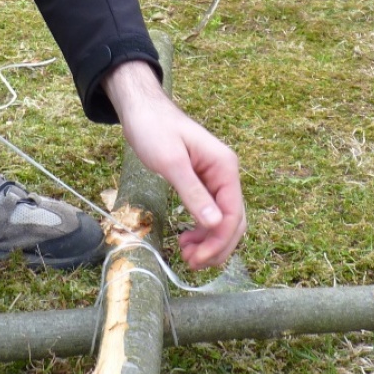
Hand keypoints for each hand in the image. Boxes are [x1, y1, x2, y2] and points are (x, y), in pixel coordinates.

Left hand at [102, 60, 245, 270]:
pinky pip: (209, 212)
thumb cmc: (154, 129)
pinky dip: (202, 230)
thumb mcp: (171, 162)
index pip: (233, 213)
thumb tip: (215, 224)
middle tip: (192, 264)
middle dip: (216, 246)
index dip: (219, 240)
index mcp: (224, 167)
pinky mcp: (201, 181)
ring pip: (223, 219)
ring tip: (188, 256)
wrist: (141, 110)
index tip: (199, 259)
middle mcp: (225, 173)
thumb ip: (193, 192)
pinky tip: (186, 239)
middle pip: (233, 220)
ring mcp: (215, 178)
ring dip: (210, 241)